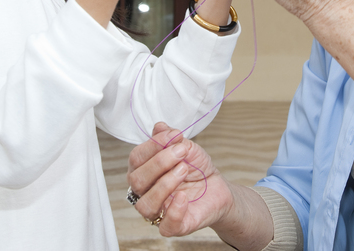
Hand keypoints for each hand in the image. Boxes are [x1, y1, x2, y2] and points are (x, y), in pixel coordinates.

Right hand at [126, 122, 233, 236]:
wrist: (217, 187)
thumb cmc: (196, 168)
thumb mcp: (186, 148)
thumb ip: (170, 139)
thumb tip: (160, 126)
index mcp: (143, 170)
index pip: (136, 158)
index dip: (153, 145)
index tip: (175, 135)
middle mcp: (145, 192)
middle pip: (137, 180)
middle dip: (159, 162)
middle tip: (182, 153)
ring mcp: (158, 210)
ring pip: (145, 204)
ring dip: (164, 184)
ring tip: (184, 170)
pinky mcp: (173, 226)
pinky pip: (165, 226)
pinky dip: (174, 211)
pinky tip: (184, 196)